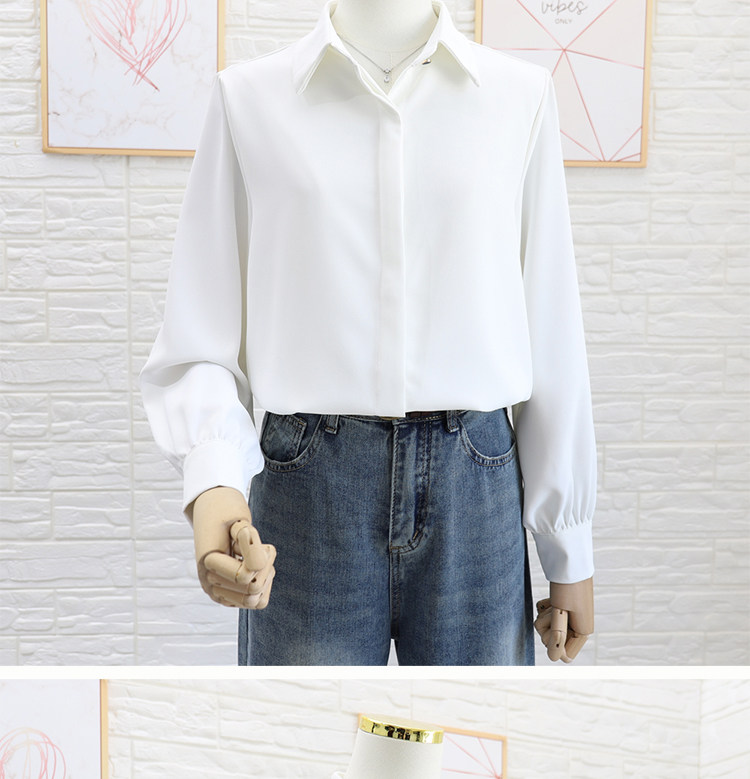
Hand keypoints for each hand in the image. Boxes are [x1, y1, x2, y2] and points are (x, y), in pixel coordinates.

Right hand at [191, 486, 275, 608]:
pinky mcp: (231, 594)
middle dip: (264, 565)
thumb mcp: (238, 520)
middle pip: (252, 591)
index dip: (258, 554)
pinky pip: (258, 601)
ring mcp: (220, 591)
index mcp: (207, 564)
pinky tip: (259, 563)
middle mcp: (210, 583)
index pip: (245, 576)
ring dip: (265, 574)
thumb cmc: (225, 510)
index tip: (250, 531)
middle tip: (259, 543)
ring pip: (256, 600)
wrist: (214, 508)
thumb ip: (248, 540)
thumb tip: (258, 567)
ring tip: (259, 553)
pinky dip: (265, 581)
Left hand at [534, 577, 593, 662]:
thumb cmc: (568, 586)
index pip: (565, 656)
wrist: (568, 560)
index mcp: (583, 632)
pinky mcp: (560, 605)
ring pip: (545, 628)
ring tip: (553, 602)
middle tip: (555, 610)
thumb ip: (557, 637)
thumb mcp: (561, 613)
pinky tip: (549, 598)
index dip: (556, 647)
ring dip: (545, 616)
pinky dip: (543, 607)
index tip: (555, 630)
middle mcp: (576, 626)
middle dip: (548, 628)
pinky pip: (544, 614)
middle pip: (551, 641)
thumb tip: (553, 659)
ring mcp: (568, 616)